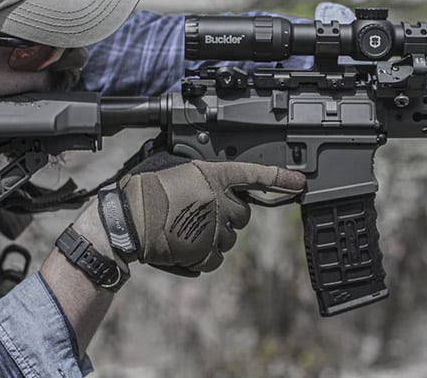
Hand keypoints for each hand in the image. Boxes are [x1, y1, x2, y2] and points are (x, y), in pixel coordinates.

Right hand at [101, 152, 304, 275]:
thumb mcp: (175, 168)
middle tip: (200, 214)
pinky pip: (217, 259)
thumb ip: (202, 175)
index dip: (281, 179)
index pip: (254, 174)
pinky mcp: (206, 253)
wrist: (126, 220)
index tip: (300, 182)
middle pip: (243, 214)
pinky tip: (184, 247)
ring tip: (186, 230)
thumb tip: (214, 185)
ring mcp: (215, 229)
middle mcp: (220, 201)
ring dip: (214, 237)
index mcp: (214, 176)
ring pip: (230, 239)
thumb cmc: (145, 191)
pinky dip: (203, 257)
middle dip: (228, 216)